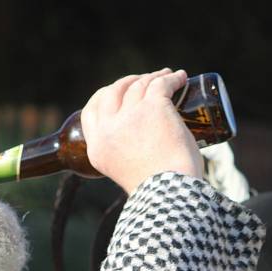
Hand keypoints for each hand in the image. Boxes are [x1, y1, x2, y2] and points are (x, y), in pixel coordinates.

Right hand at [80, 69, 203, 193]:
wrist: (171, 193)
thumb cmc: (157, 190)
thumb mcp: (125, 174)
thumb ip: (124, 158)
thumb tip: (142, 148)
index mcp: (97, 148)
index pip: (91, 111)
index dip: (105, 96)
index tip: (120, 92)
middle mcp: (109, 130)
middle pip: (114, 92)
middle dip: (129, 82)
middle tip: (146, 82)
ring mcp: (130, 116)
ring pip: (138, 85)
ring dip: (153, 77)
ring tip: (167, 77)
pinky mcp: (153, 107)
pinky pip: (161, 84)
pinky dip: (172, 78)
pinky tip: (180, 77)